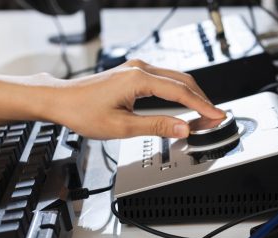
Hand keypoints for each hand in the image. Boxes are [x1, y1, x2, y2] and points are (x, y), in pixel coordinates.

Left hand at [33, 59, 225, 139]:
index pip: (181, 92)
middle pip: (182, 81)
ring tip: (203, 114)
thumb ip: (156, 126)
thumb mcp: (121, 127)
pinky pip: (163, 80)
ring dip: (191, 95)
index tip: (217, 117)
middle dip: (202, 100)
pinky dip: (178, 92)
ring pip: (174, 79)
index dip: (202, 106)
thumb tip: (182, 129)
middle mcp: (139, 69)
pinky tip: (183, 104)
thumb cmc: (83, 111)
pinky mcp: (132, 74)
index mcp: (138, 79)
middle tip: (215, 118)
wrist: (60, 100)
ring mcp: (135, 69)